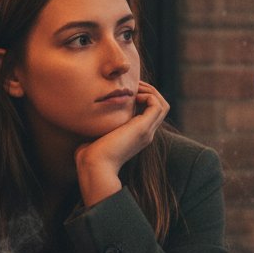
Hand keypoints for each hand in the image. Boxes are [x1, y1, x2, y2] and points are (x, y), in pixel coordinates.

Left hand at [74, 81, 169, 206]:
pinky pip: (157, 106)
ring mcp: (146, 131)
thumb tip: (91, 114)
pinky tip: (133, 97)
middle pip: (160, 107)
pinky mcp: (143, 129)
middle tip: (133, 85)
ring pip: (163, 105)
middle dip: (148, 91)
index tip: (127, 91)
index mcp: (137, 135)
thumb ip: (102, 125)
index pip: (150, 112)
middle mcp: (145, 133)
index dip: (142, 97)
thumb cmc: (90, 155)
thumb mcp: (99, 134)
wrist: (94, 167)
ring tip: (135, 89)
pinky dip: (148, 96)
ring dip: (150, 91)